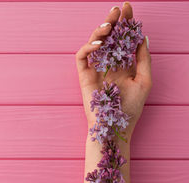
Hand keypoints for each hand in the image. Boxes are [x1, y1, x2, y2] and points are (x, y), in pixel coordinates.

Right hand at [76, 2, 151, 138]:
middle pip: (108, 38)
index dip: (125, 23)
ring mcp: (95, 69)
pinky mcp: (83, 76)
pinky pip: (81, 57)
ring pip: (93, 44)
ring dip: (100, 31)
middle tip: (117, 10)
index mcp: (123, 64)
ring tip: (109, 25)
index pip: (123, 39)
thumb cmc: (130, 108)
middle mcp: (108, 64)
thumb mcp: (144, 80)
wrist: (115, 126)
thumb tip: (143, 37)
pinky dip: (88, 47)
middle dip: (113, 21)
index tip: (128, 8)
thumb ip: (143, 58)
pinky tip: (99, 44)